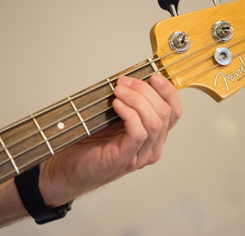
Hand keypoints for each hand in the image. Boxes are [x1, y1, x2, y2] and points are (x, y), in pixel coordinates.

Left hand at [38, 73, 181, 206]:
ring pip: (154, 122)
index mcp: (154, 136)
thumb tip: (130, 79)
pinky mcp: (126, 159)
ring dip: (137, 100)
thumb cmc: (91, 143)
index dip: (168, 91)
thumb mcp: (114, 117)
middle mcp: (152, 147)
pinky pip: (138, 133)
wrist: (70, 168)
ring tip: (119, 91)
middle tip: (124, 82)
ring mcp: (140, 155)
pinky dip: (129, 114)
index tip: (153, 76)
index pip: (173, 112)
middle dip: (145, 90)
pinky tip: (117, 105)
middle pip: (165, 113)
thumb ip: (128, 103)